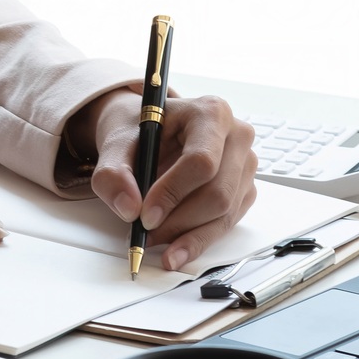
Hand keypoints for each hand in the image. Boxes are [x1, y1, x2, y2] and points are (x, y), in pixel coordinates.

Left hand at [75, 91, 258, 271]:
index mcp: (210, 113)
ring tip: (153, 241)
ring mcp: (245, 165)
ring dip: (187, 236)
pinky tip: (174, 245)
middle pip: (218, 193)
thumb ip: (113, 174)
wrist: (150, 132)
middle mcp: (237, 137)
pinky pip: (227, 224)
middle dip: (178, 222)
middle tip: (145, 234)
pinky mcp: (244, 190)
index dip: (173, 193)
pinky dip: (198, 239)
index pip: (201, 161)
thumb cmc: (139, 131)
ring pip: (225, 214)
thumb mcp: (116, 144)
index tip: (145, 216)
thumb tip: (129, 209)